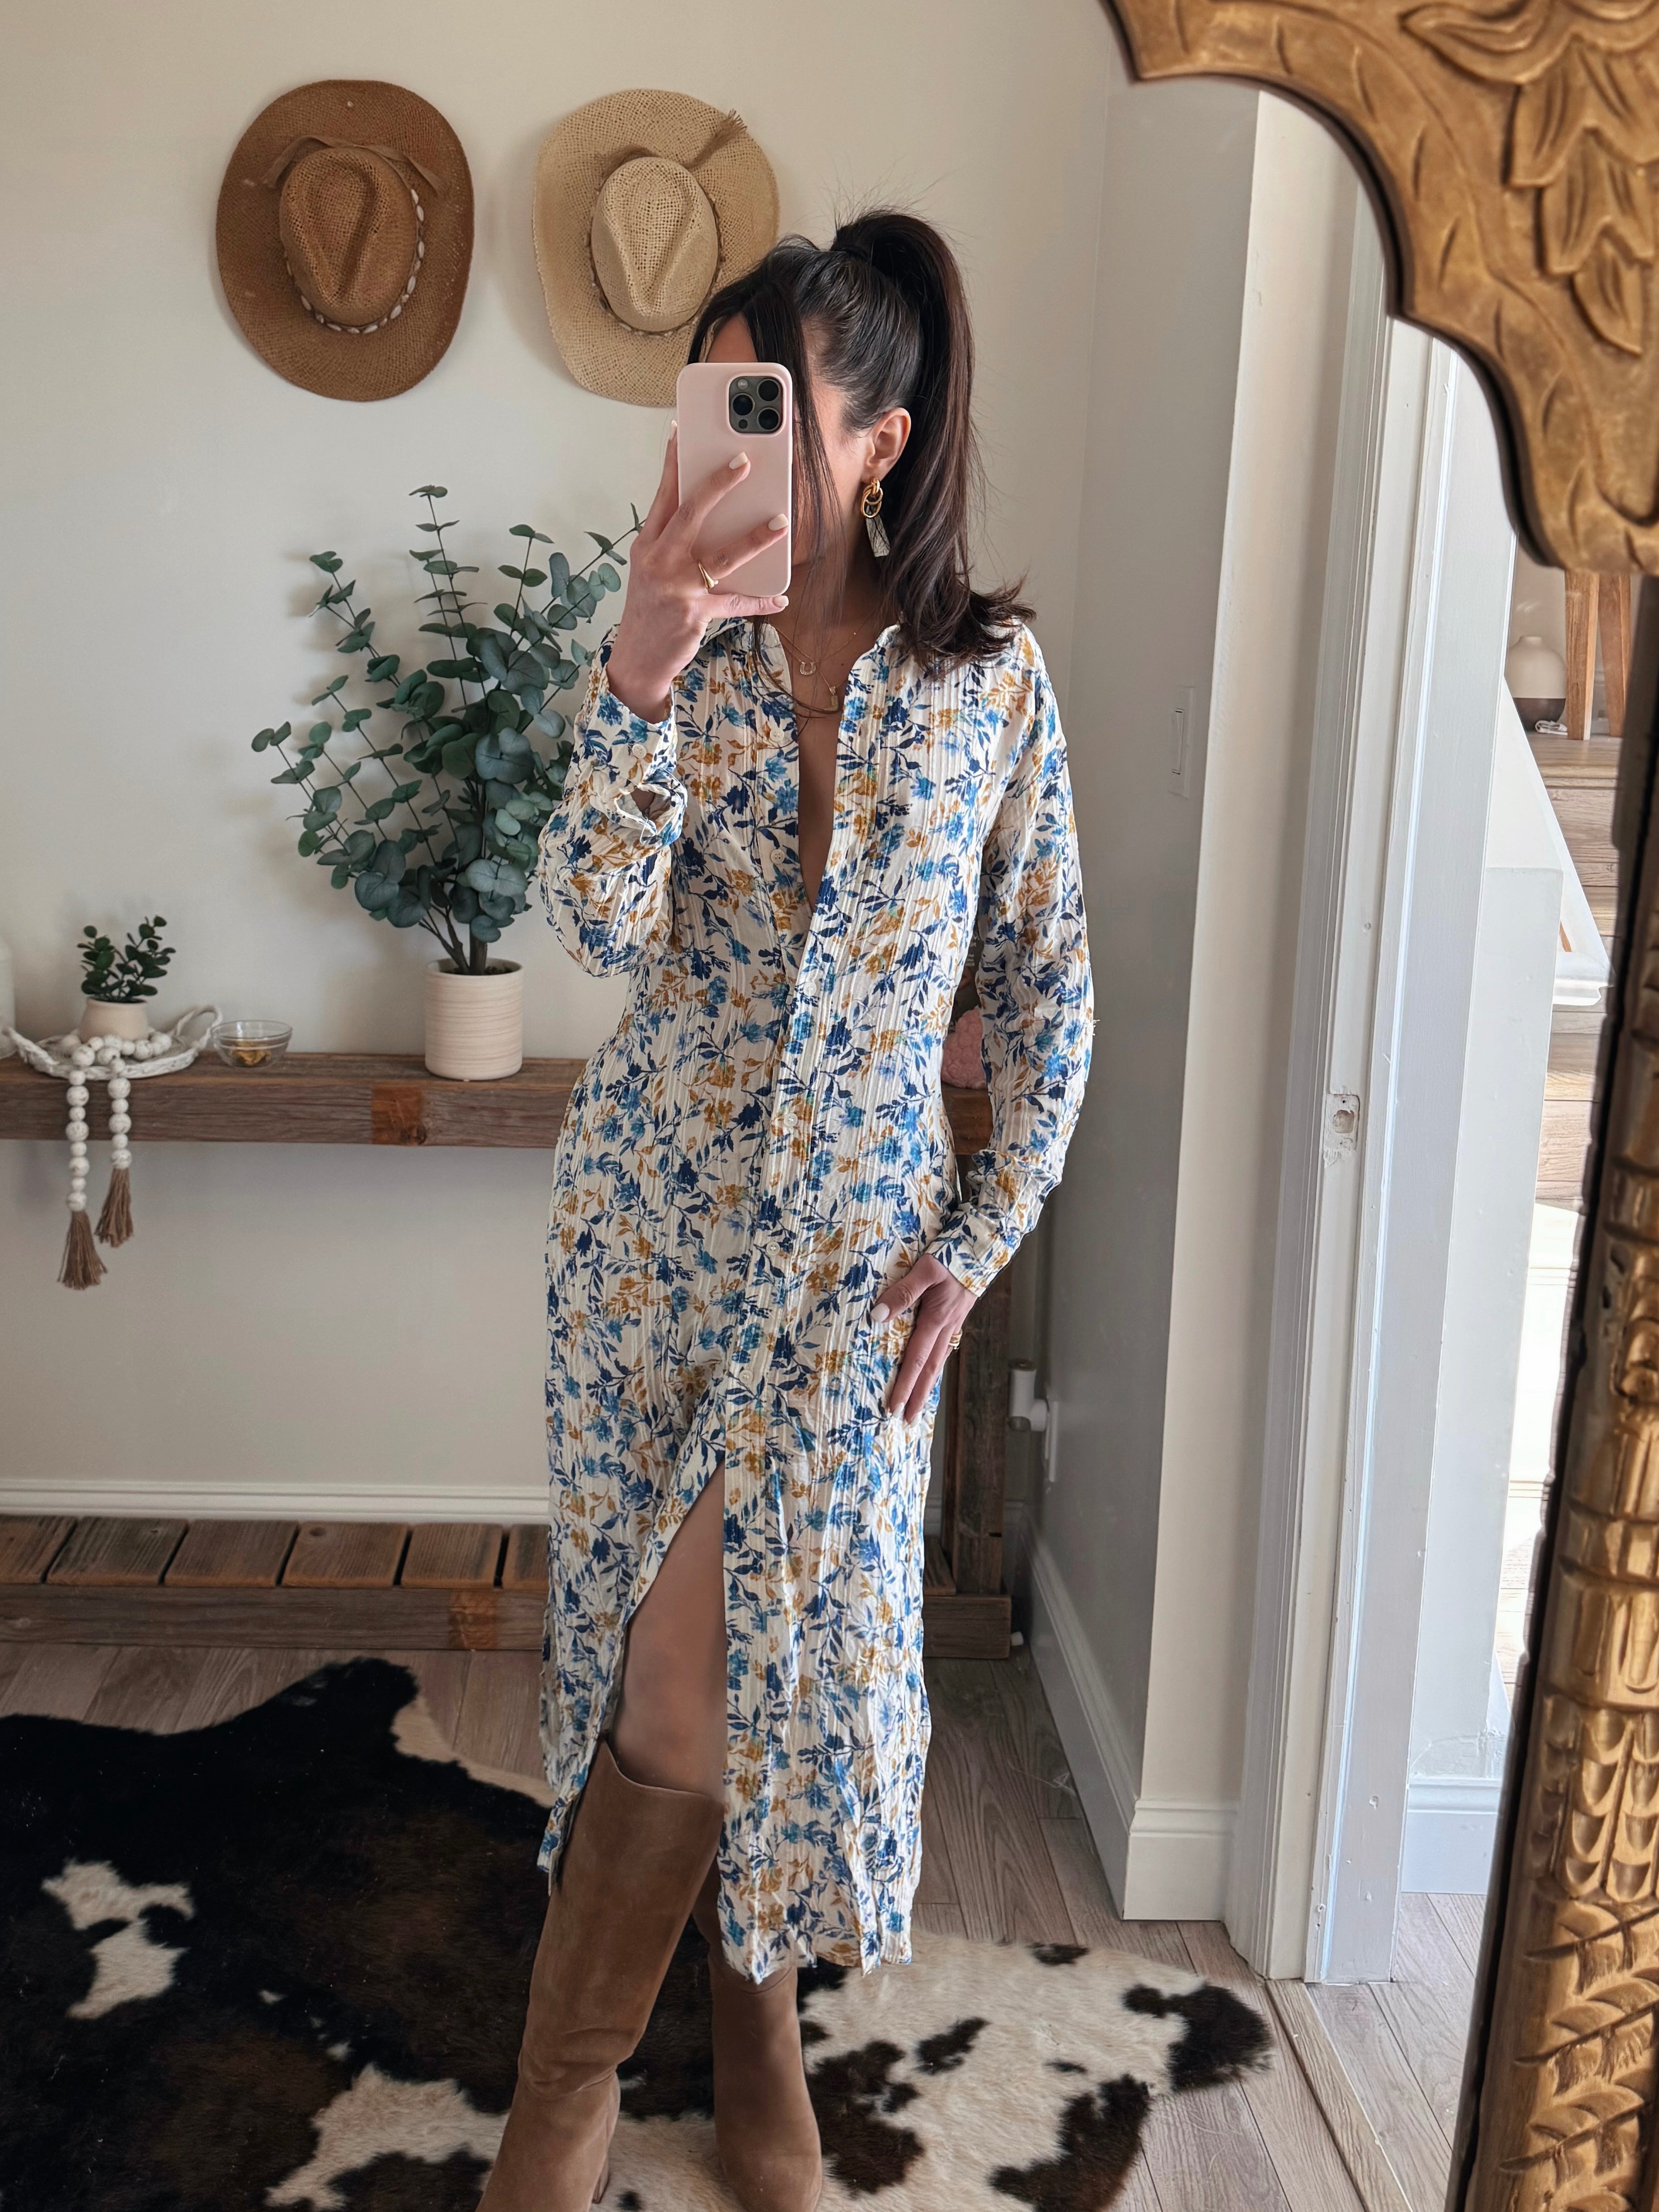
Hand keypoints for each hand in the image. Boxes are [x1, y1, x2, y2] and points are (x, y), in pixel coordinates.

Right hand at [606, 426, 789, 720]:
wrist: (637, 660)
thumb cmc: (648, 609)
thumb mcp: (650, 569)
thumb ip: (671, 541)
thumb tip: (706, 513)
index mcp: (647, 545)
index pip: (662, 496)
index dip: (673, 462)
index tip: (681, 430)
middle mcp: (660, 561)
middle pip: (691, 514)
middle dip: (719, 485)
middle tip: (744, 461)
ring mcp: (677, 587)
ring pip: (722, 555)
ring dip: (755, 537)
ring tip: (781, 521)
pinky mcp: (695, 613)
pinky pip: (736, 602)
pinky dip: (760, 600)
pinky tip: (780, 596)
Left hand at [873, 1254, 977, 1423]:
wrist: (982, 1246)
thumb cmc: (953, 1254)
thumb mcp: (926, 1268)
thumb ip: (903, 1292)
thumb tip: (879, 1316)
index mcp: (938, 1319)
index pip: (917, 1360)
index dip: (905, 1385)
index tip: (894, 1406)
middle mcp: (947, 1327)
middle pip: (930, 1369)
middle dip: (918, 1395)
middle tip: (907, 1420)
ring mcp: (953, 1323)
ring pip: (938, 1361)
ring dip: (927, 1384)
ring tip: (918, 1404)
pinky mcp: (956, 1317)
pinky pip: (944, 1348)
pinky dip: (935, 1366)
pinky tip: (930, 1370)